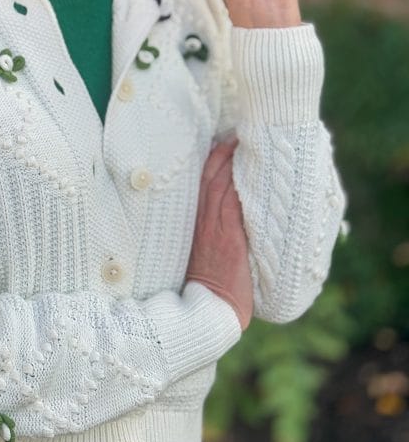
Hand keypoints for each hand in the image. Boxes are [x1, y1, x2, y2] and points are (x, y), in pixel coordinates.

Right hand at [186, 140, 252, 330]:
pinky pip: (233, 202)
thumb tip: (234, 211)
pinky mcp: (231, 236)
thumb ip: (213, 229)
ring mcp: (216, 226)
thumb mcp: (203, 250)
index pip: (200, 183)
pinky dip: (238, 183)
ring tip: (241, 142)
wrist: (212, 307)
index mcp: (195, 222)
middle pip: (209, 177)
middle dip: (220, 153)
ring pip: (221, 184)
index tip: (220, 142)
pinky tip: (246, 168)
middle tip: (234, 134)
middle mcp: (203, 220)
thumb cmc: (211, 282)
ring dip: (230, 162)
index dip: (210, 160)